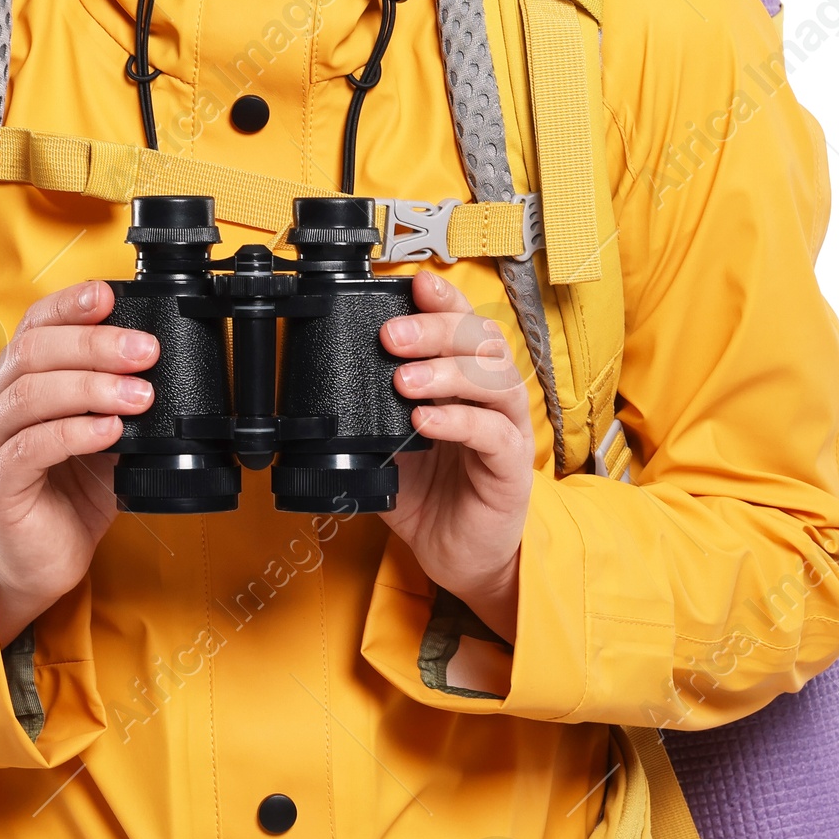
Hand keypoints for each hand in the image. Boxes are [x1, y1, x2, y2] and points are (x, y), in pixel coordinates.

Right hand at [0, 281, 157, 645]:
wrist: (42, 561)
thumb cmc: (70, 492)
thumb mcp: (102, 433)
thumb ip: (116, 397)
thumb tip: (154, 363)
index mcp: (15, 381)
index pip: (34, 324)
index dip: (69, 304)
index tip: (108, 295)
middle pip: (34, 351)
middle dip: (95, 344)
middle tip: (145, 351)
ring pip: (31, 394)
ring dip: (91, 387)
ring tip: (137, 395)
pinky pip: (32, 446)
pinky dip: (75, 432)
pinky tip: (110, 431)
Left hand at [377, 271, 534, 641]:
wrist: (457, 555)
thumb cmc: (429, 494)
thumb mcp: (389, 444)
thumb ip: (372, 410)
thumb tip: (327, 380)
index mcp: (466, 380)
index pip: (463, 325)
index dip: (444, 300)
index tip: (414, 283)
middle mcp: (492, 397)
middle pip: (482, 341)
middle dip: (435, 330)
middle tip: (392, 336)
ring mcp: (507, 430)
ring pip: (494, 380)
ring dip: (446, 372)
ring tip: (403, 380)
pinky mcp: (511, 469)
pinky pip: (494, 434)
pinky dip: (459, 421)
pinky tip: (426, 421)